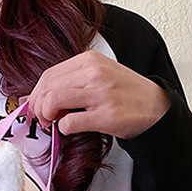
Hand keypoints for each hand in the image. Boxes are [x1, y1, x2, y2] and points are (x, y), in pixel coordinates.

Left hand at [21, 51, 169, 139]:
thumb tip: (36, 96)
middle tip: (42, 119)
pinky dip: (63, 129)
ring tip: (53, 123)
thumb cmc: (125, 94)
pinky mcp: (106, 115)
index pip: (48, 75)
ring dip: (46, 116)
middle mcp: (94, 73)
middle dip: (37, 107)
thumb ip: (71, 82)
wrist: (156, 107)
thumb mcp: (99, 76)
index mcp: (90, 60)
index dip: (36, 94)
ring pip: (53, 101)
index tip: (35, 107)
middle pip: (47, 87)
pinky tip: (71, 129)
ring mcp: (100, 94)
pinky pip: (69, 123)